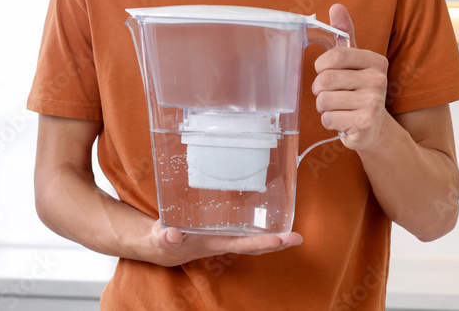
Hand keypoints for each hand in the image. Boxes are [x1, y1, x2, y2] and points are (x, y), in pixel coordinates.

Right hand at [145, 221, 301, 266]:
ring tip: (292, 230)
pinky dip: (256, 223)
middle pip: (254, 244)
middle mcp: (222, 240)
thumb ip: (165, 237)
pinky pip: (242, 227)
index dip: (262, 241)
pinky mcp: (219, 226)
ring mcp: (222, 235)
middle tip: (298, 237)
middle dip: (276, 242)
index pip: (242, 243)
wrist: (161, 244)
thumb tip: (172, 234)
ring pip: (251, 236)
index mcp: (212, 242)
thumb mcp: (160, 239)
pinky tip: (268, 213)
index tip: (281, 239)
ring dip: (272, 234)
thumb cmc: (162, 240)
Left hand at [312, 4, 389, 150]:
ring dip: (323, 105)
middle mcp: (379, 80)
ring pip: (324, 100)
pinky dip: (328, 120)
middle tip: (330, 92)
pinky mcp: (365, 123)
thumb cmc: (358, 89)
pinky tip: (342, 119)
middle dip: (319, 88)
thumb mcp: (353, 61)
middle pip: (326, 79)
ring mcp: (374, 103)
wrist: (374, 127)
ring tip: (337, 106)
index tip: (324, 70)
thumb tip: (337, 6)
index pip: (335, 55)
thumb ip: (344, 34)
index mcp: (376, 61)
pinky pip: (328, 118)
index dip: (321, 65)